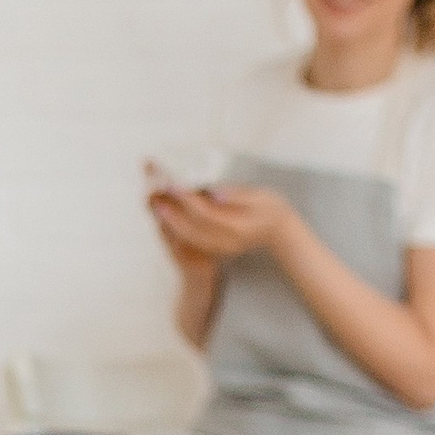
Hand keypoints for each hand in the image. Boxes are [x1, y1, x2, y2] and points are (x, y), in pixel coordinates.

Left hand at [148, 179, 295, 263]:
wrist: (279, 231)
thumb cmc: (272, 208)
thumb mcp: (262, 196)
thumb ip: (238, 195)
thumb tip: (215, 192)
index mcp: (238, 228)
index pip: (206, 213)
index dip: (187, 199)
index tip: (173, 184)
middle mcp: (227, 242)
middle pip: (191, 229)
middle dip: (171, 213)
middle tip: (154, 196)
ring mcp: (221, 248)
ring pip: (188, 238)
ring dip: (169, 222)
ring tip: (155, 204)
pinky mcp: (216, 249)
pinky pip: (191, 241)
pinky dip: (176, 229)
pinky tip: (167, 216)